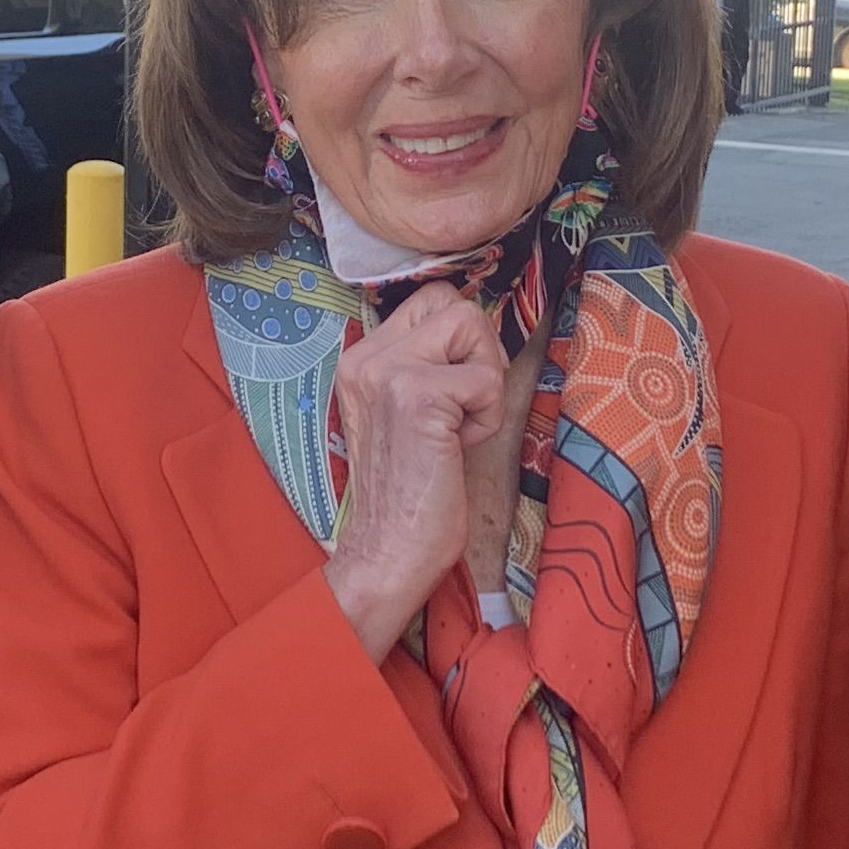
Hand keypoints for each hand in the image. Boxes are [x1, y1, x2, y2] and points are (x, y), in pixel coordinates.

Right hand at [322, 286, 505, 646]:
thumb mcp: (407, 412)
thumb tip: (477, 329)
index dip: (463, 339)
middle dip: (478, 349)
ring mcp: (388, 371)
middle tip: (465, 404)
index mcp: (361, 359)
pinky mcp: (417, 395)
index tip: (455, 392)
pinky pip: (486, 379)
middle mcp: (366, 356)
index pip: (430, 299)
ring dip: (484, 379)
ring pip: (471, 324)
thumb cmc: (411, 490)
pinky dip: (487, 416)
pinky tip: (458, 446)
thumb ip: (425, 366)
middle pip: (452, 302)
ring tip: (458, 426)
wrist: (389, 549)